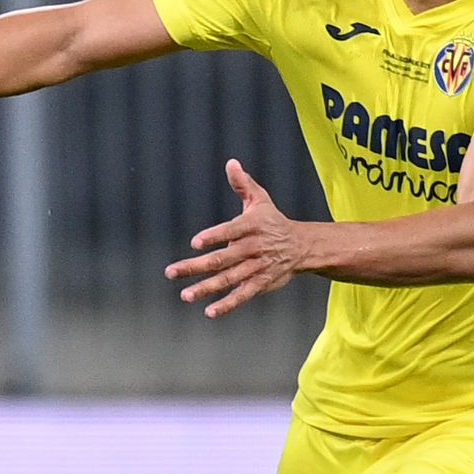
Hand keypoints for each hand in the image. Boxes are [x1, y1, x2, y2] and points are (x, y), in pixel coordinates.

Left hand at [165, 160, 303, 318]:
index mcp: (251, 227)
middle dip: (195, 266)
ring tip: (185, 295)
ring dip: (206, 288)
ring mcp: (256, 268)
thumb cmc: (273, 221)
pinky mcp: (260, 283)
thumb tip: (231, 162)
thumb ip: (242, 183)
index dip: (214, 237)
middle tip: (171, 272)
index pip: (230, 231)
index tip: (196, 243)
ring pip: (228, 279)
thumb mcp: (260, 200)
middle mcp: (252, 249)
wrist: (302, 246)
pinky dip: (227, 305)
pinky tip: (209, 311)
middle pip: (221, 259)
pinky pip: (243, 295)